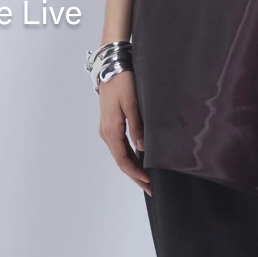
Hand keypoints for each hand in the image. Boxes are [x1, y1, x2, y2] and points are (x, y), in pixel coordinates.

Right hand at [98, 69, 150, 191]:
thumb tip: (142, 148)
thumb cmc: (122, 83)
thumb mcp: (132, 104)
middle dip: (135, 176)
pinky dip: (129, 157)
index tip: (149, 183)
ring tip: (147, 179)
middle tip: (150, 189)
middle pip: (121, 162)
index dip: (137, 173)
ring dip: (133, 168)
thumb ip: (137, 127)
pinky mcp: (110, 125)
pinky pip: (119, 147)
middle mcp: (106, 133)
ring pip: (120, 156)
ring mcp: (107, 130)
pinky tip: (139, 161)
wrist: (110, 68)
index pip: (124, 160)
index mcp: (111, 131)